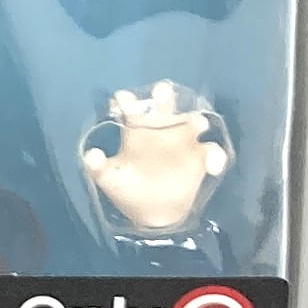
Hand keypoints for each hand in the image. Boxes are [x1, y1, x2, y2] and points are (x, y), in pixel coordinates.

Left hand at [79, 83, 230, 235]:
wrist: (152, 215)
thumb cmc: (128, 190)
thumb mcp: (109, 179)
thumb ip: (97, 167)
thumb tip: (91, 154)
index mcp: (135, 131)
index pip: (131, 107)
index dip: (127, 100)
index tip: (123, 99)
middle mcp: (160, 130)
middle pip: (164, 104)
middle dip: (163, 95)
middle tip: (161, 92)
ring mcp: (182, 143)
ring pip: (193, 121)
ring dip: (196, 120)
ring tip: (195, 124)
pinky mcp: (199, 160)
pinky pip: (213, 151)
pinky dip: (215, 155)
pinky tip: (211, 166)